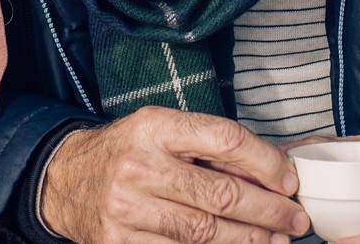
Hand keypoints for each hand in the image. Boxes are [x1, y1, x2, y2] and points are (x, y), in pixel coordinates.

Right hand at [40, 107, 310, 243]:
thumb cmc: (125, 152)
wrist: (64, 180)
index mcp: (154, 127)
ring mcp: (127, 208)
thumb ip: (209, 146)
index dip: (266, 163)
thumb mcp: (160, 130)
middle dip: (269, 211)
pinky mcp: (119, 242)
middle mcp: (139, 165)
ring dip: (249, 240)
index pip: (224, 140)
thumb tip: (273, 169)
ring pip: (205, 232)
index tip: (289, 181)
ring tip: (275, 241)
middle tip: (295, 220)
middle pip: (222, 194)